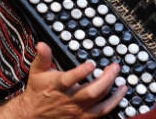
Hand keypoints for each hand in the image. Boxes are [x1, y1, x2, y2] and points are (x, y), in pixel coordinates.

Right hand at [1, 41, 127, 118]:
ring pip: (99, 105)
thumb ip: (42, 57)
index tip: (92, 64)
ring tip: (123, 83)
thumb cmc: (38, 90)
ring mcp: (77, 111)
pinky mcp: (82, 118)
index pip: (70, 79)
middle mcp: (69, 99)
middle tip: (115, 67)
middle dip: (106, 79)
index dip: (81, 72)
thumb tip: (42, 44)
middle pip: (90, 92)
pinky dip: (112, 104)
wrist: (33, 115)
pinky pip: (101, 113)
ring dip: (113, 94)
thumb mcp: (37, 71)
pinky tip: (119, 95)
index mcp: (58, 85)